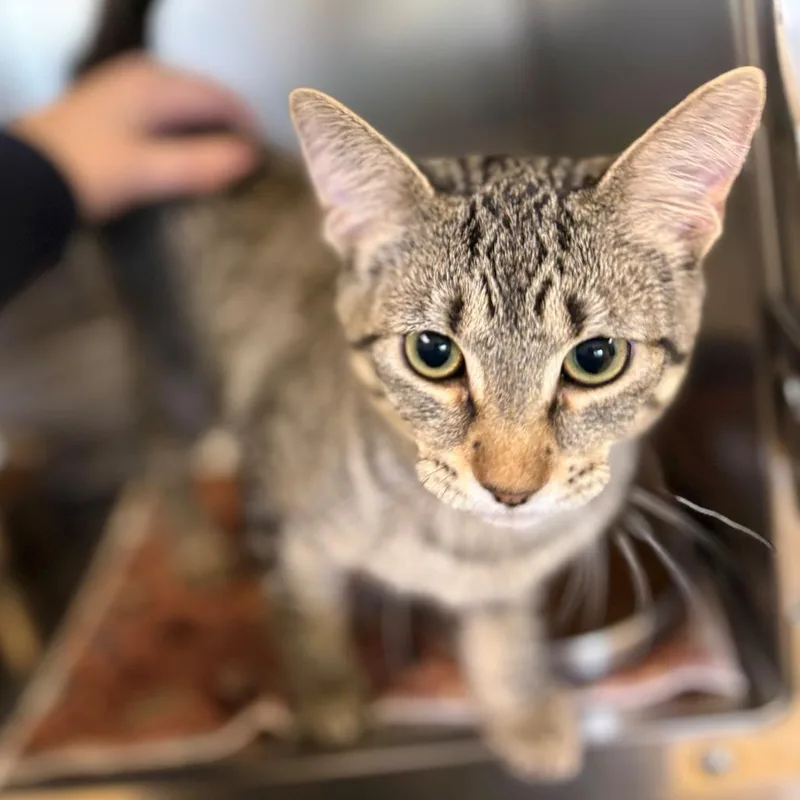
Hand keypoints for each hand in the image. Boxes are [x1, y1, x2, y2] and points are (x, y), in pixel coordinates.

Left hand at [10, 54, 257, 220]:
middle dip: (229, 123)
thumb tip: (250, 158)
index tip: (263, 159)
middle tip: (246, 161)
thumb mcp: (150, 172)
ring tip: (221, 158)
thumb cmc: (91, 171)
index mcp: (156, 85)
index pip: (220, 98)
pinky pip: (164, 107)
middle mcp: (143, 75)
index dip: (247, 126)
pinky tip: (183, 150)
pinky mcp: (113, 103)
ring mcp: (125, 86)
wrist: (29, 176)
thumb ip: (202, 164)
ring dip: (206, 124)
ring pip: (184, 100)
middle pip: (204, 94)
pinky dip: (183, 126)